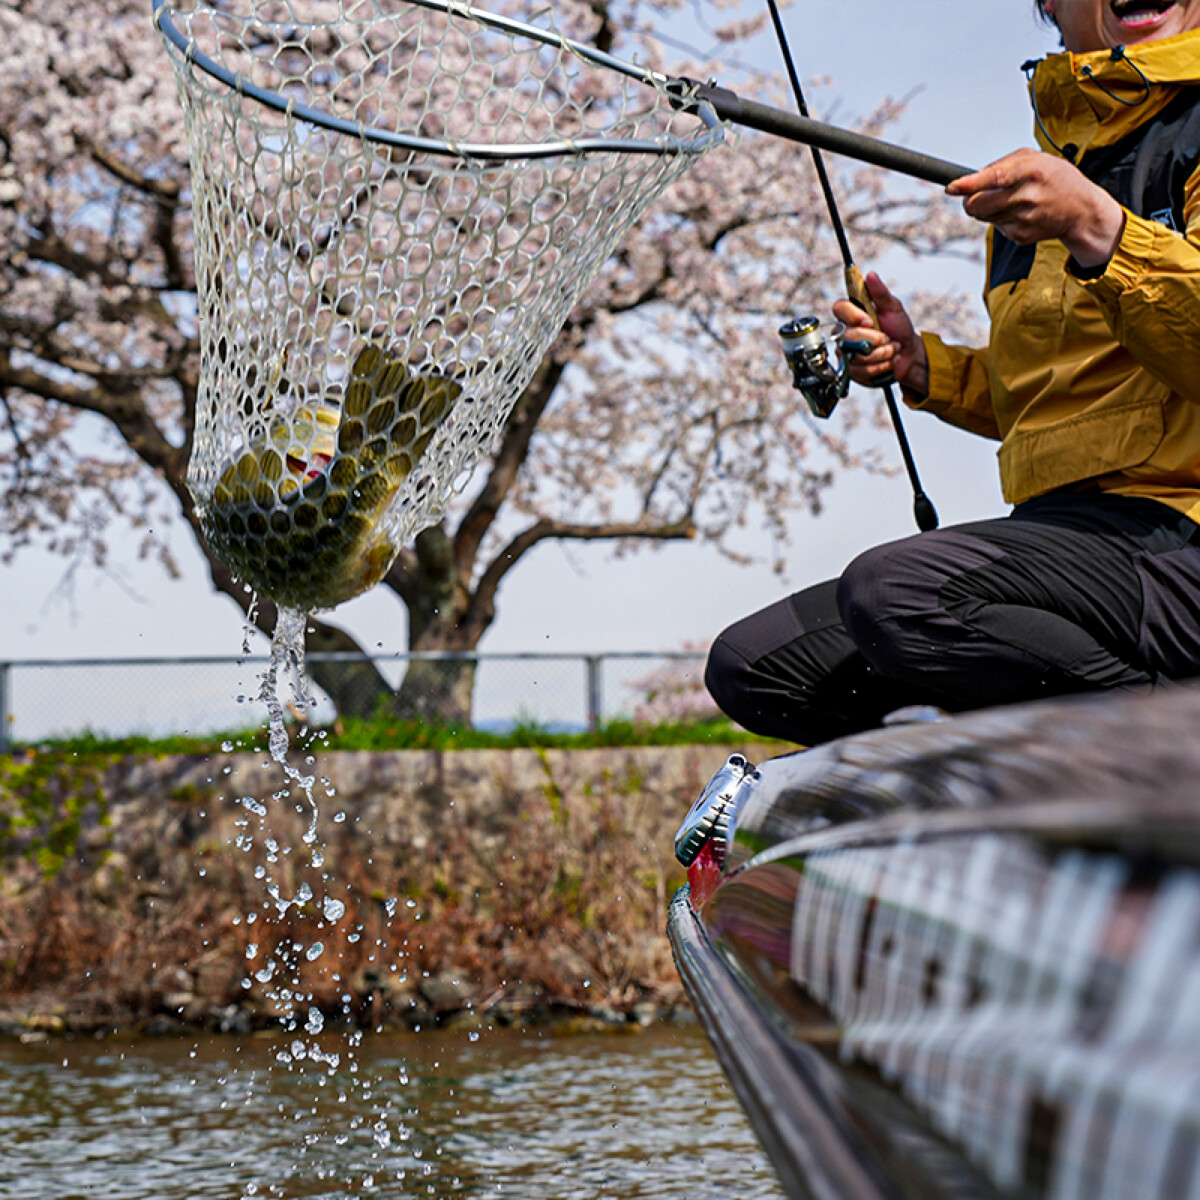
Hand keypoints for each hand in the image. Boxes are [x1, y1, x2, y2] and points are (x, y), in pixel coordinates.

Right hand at [832, 273, 928, 395]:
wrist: (908, 354)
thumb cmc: (899, 328)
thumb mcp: (893, 308)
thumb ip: (881, 293)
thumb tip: (870, 275)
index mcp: (851, 314)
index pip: (839, 309)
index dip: (853, 316)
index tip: (869, 321)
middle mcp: (844, 333)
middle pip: (848, 337)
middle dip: (875, 340)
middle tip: (888, 338)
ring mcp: (846, 353)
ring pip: (857, 356)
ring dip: (882, 354)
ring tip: (892, 350)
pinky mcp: (852, 371)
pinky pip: (862, 371)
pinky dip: (881, 367)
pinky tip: (888, 361)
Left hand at [946, 148, 1124, 268]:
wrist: (1081, 210)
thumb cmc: (1054, 178)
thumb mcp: (1035, 158)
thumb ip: (1002, 164)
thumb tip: (971, 177)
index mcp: (1031, 171)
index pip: (994, 178)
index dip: (969, 184)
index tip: (951, 187)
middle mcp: (1027, 196)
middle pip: (977, 206)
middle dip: (968, 201)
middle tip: (973, 195)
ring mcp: (1024, 219)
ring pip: (982, 217)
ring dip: (986, 209)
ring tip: (1008, 200)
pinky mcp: (1020, 236)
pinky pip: (995, 227)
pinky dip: (999, 220)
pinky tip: (1019, 212)